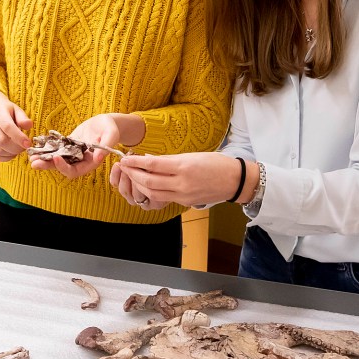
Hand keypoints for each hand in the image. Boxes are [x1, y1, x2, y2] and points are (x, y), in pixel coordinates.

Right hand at [0, 90, 31, 161]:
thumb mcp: (16, 110)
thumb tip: (28, 125)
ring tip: (17, 149)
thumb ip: (23, 118)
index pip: (7, 127)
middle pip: (1, 141)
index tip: (28, 144)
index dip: (19, 137)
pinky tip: (10, 153)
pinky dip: (4, 158)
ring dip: (11, 154)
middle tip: (24, 148)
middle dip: (16, 148)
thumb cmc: (5, 111)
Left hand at [31, 113, 121, 178]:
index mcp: (91, 162)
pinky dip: (46, 148)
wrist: (106, 123)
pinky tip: (36, 146)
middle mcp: (80, 160)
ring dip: (44, 159)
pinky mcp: (68, 145)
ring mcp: (73, 153)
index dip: (64, 167)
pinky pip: (56, 148)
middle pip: (62, 167)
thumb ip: (106, 146)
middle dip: (48, 166)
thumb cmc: (111, 128)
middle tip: (34, 163)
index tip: (56, 158)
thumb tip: (98, 158)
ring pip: (57, 159)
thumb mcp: (111, 134)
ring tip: (31, 157)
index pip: (75, 171)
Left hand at [115, 153, 248, 207]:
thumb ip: (169, 159)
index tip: (125, 158)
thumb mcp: (192, 155)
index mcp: (184, 167)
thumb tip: (149, 160)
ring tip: (132, 176)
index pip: (153, 165)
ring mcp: (183, 195)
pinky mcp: (185, 202)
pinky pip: (163, 198)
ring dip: (140, 185)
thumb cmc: (216, 163)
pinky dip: (152, 191)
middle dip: (133, 174)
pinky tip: (147, 184)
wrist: (234, 180)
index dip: (136, 162)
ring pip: (153, 194)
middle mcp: (182, 183)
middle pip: (149, 182)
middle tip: (124, 167)